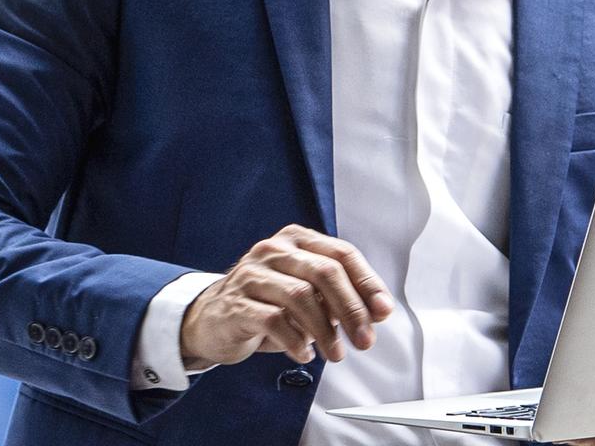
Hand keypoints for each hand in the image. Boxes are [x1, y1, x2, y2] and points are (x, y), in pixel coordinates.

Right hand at [179, 225, 394, 368]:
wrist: (212, 320)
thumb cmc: (267, 305)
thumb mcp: (307, 296)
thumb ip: (339, 299)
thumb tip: (379, 312)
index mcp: (297, 240)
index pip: (342, 254)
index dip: (367, 283)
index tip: (383, 312)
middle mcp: (274, 250)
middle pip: (324, 272)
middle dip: (351, 310)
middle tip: (365, 340)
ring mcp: (252, 274)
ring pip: (300, 295)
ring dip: (325, 330)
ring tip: (336, 354)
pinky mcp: (236, 302)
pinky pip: (272, 319)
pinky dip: (295, 340)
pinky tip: (304, 354)